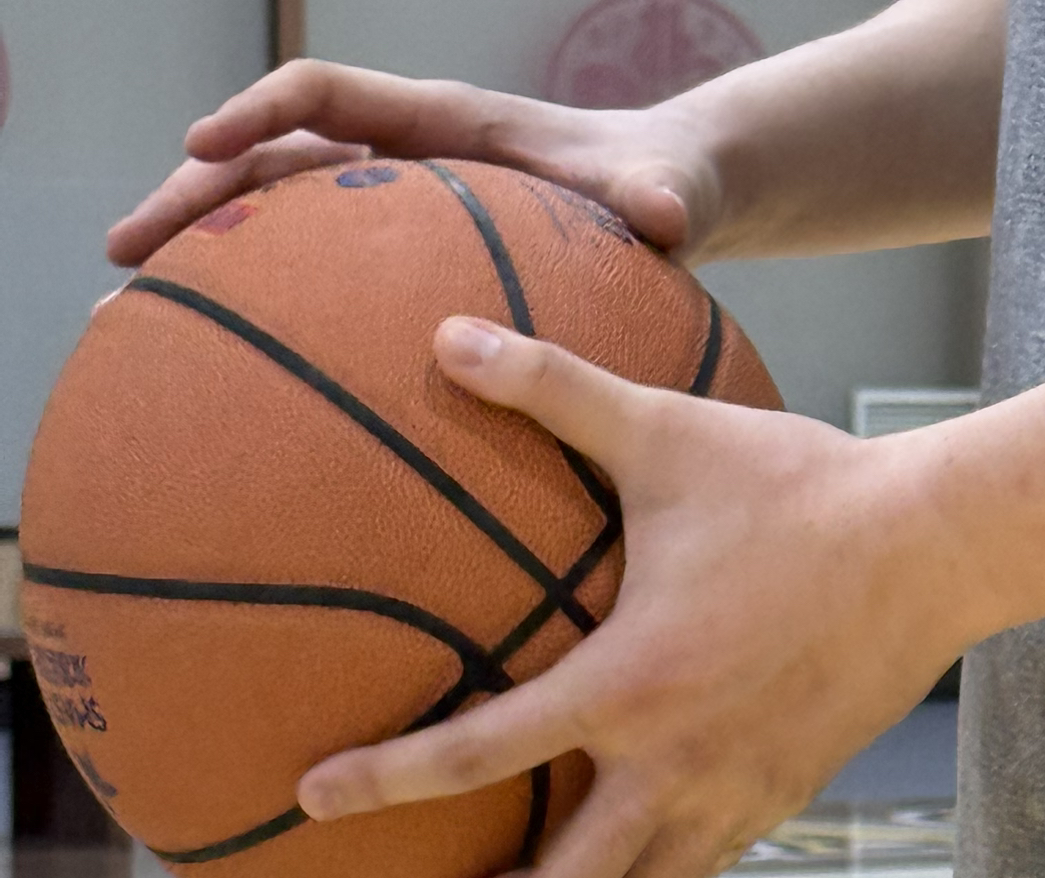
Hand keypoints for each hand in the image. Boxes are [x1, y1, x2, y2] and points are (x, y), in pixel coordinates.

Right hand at [107, 60, 719, 265]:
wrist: (673, 200)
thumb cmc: (664, 186)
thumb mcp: (665, 192)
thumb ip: (657, 199)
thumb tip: (663, 212)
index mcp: (445, 126)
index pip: (325, 100)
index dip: (259, 116)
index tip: (203, 147)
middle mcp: (406, 159)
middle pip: (272, 159)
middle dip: (193, 196)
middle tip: (124, 251)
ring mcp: (398, 212)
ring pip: (277, 218)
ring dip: (206, 254)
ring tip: (135, 307)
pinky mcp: (406, 264)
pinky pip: (319, 276)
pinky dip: (268, 307)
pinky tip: (228, 365)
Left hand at [296, 318, 973, 877]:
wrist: (933, 552)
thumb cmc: (797, 487)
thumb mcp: (666, 433)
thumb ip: (551, 390)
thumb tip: (446, 334)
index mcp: (628, 686)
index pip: (480, 754)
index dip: (387, 781)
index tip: (317, 798)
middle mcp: (673, 765)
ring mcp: (732, 797)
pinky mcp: (779, 801)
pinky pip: (700, 873)